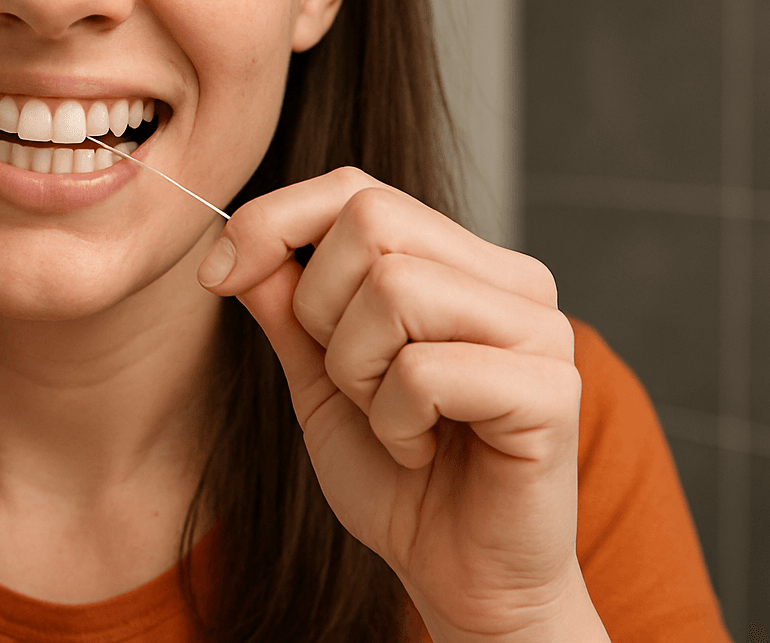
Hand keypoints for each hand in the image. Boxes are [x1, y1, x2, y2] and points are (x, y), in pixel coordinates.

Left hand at [197, 169, 605, 642]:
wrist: (462, 581)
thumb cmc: (400, 481)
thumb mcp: (320, 380)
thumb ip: (287, 307)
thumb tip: (240, 243)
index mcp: (461, 263)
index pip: (356, 188)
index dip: (272, 220)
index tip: (217, 277)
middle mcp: (512, 280)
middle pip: (371, 222)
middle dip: (320, 311)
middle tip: (355, 384)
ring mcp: (541, 329)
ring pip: (394, 291)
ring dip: (359, 372)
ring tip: (393, 421)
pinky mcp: (552, 390)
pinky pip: (426, 371)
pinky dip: (396, 422)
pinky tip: (420, 453)